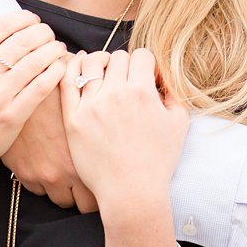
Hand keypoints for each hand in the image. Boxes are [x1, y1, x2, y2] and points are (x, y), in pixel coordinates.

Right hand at [0, 10, 67, 176]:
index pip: (1, 25)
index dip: (23, 17)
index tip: (32, 20)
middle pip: (23, 40)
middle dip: (42, 31)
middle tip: (48, 33)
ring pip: (36, 61)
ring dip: (53, 49)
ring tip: (58, 47)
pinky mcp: (13, 116)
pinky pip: (41, 86)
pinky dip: (55, 71)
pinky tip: (60, 66)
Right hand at [1, 86, 99, 212]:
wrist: (22, 92)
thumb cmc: (59, 97)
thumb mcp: (83, 114)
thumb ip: (99, 136)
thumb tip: (125, 149)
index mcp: (85, 159)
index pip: (101, 194)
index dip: (105, 190)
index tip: (107, 182)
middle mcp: (65, 173)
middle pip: (83, 205)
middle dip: (87, 197)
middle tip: (90, 183)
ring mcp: (43, 175)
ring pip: (60, 200)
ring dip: (64, 190)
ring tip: (68, 173)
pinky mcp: (24, 173)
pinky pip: (38, 191)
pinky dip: (43, 182)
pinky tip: (47, 165)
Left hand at [61, 49, 188, 214]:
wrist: (131, 191)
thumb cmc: (157, 161)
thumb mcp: (179, 124)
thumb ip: (174, 94)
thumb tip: (162, 78)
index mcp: (142, 92)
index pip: (141, 55)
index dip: (146, 63)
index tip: (146, 76)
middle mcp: (115, 94)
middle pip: (117, 57)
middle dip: (125, 64)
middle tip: (126, 80)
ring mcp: (91, 105)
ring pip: (91, 63)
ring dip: (100, 63)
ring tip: (103, 74)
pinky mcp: (73, 118)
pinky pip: (67, 82)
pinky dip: (72, 68)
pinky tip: (79, 69)